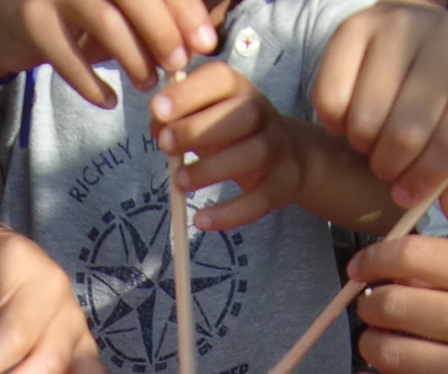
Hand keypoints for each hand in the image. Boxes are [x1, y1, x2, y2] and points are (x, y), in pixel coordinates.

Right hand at [0, 0, 219, 106]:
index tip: (206, 42)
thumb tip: (198, 42)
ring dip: (133, 58)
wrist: (6, 19)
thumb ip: (154, 16)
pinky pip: (69, 58)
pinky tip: (109, 100)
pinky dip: (93, 84)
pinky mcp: (31, 22)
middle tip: (179, 64)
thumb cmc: (77, 15)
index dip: (184, 9)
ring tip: (148, 83)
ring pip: (104, 21)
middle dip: (162, 30)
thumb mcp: (116, 7)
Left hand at [151, 64, 315, 231]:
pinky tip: (201, 220)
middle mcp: (263, 113)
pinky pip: (259, 200)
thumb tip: (157, 127)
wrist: (290, 156)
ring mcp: (278, 148)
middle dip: (199, 128)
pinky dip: (230, 213)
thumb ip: (179, 118)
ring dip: (212, 168)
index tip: (158, 109)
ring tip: (180, 182)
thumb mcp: (206, 117)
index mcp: (239, 90)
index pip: (220, 79)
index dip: (189, 92)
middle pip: (243, 114)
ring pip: (254, 153)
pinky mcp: (282, 184)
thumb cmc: (233, 133)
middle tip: (165, 145)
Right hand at [311, 0, 447, 230]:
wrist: (429, 62)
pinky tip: (351, 118)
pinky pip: (330, 97)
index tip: (410, 192)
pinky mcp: (357, 24)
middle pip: (406, 132)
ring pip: (366, 117)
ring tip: (373, 141)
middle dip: (390, 166)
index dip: (425, 180)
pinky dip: (335, 123)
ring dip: (362, 145)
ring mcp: (402, 22)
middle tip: (388, 165)